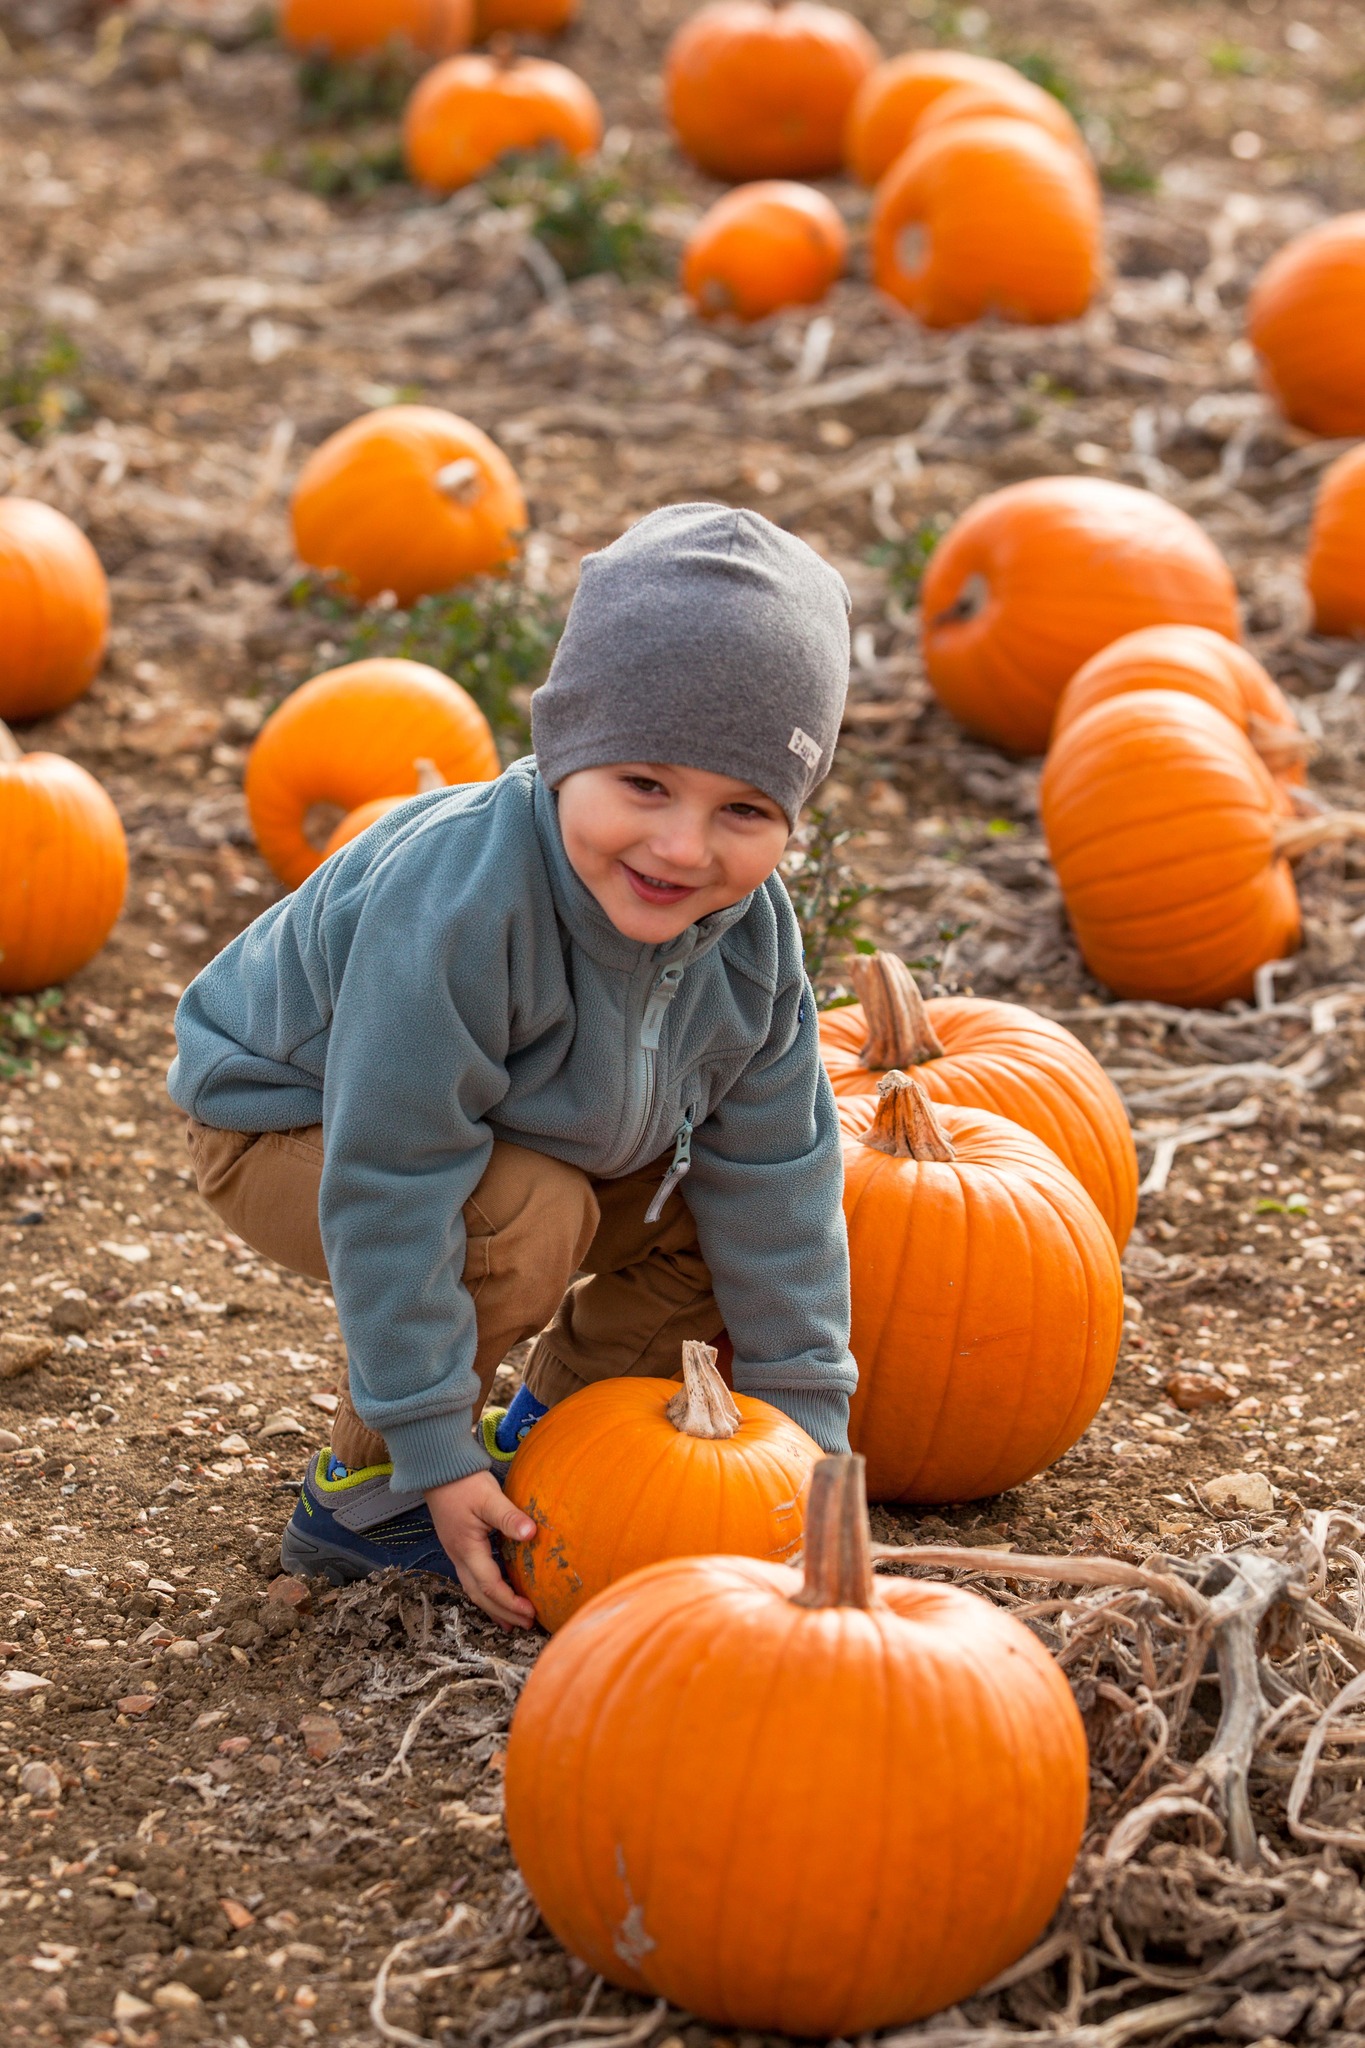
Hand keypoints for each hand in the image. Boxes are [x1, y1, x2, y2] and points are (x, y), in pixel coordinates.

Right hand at [426, 1470, 535, 1629]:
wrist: (439, 1470)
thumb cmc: (464, 1482)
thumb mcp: (489, 1497)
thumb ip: (509, 1516)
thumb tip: (531, 1533)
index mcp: (467, 1549)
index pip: (489, 1585)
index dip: (510, 1602)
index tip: (531, 1612)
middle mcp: (459, 1556)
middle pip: (479, 1595)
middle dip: (503, 1612)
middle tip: (526, 1625)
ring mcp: (456, 1553)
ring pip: (473, 1590)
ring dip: (493, 1608)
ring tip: (512, 1623)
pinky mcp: (459, 1547)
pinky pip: (472, 1579)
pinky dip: (486, 1593)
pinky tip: (497, 1596)